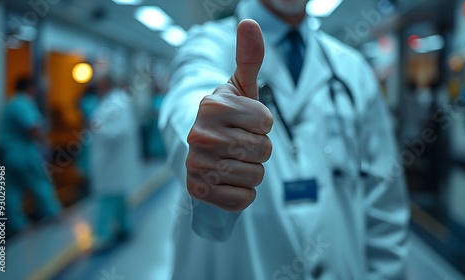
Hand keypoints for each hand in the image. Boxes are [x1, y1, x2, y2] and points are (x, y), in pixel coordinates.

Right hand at [186, 19, 273, 211]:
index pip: (267, 122)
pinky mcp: (198, 190)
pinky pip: (243, 199)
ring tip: (234, 162)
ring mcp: (197, 164)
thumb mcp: (241, 88)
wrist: (202, 152)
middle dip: (259, 150)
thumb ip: (249, 57)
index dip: (263, 125)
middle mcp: (200, 134)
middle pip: (264, 151)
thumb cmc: (229, 118)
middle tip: (240, 144)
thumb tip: (251, 21)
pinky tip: (228, 181)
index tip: (247, 123)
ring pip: (256, 176)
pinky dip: (242, 193)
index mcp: (212, 105)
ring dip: (252, 172)